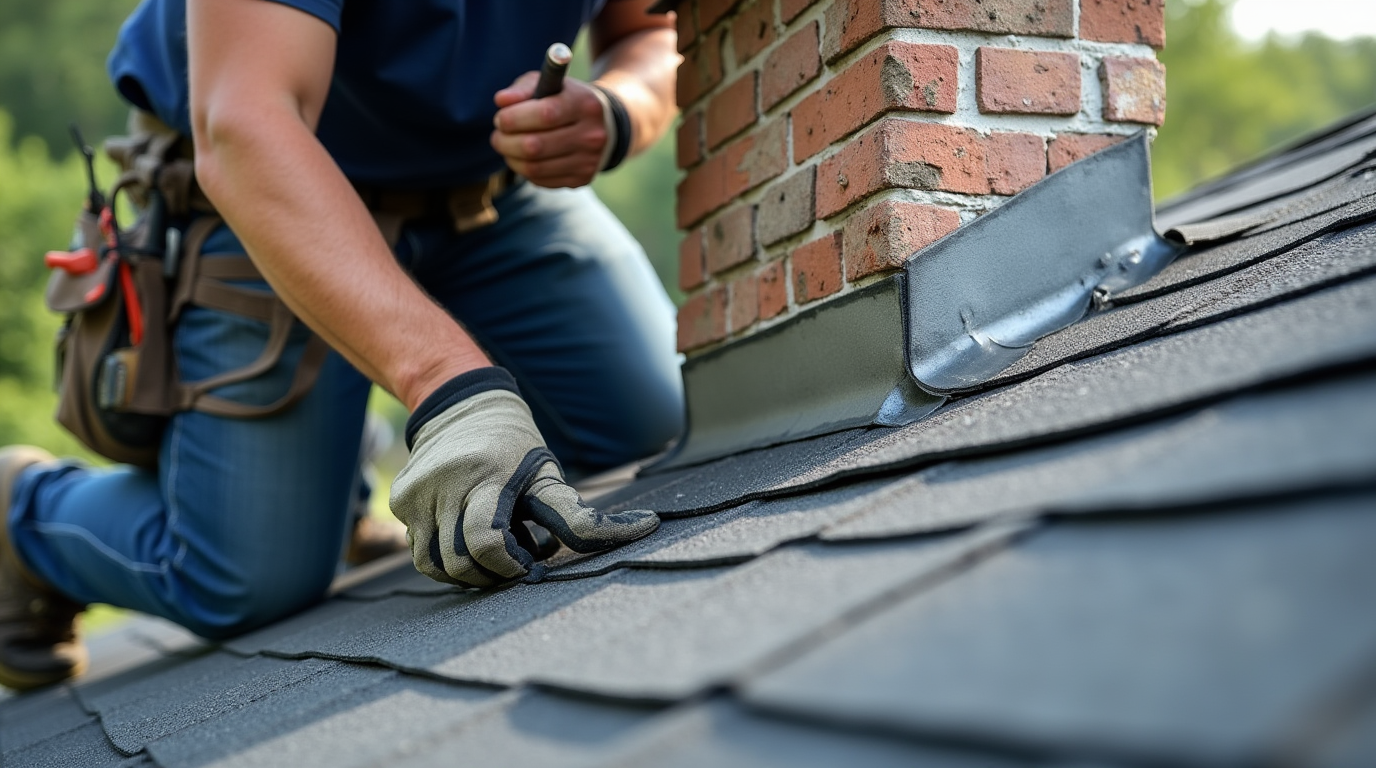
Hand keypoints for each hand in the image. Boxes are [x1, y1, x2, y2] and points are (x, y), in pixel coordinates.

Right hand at [389, 369, 658, 586]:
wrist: (460, 407)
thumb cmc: (515, 449)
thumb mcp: (548, 474)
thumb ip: (576, 513)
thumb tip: (644, 529)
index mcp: (488, 475)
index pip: (488, 541)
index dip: (511, 566)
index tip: (532, 567)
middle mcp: (447, 483)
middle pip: (464, 561)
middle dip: (494, 574)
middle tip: (517, 563)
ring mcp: (417, 493)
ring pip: (437, 565)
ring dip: (470, 572)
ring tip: (494, 551)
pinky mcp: (399, 500)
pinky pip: (420, 552)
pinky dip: (447, 558)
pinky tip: (468, 538)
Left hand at [490, 71, 608, 188]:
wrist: (603, 126)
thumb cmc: (565, 100)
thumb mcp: (548, 83)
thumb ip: (523, 88)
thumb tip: (501, 101)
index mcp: (584, 104)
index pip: (544, 114)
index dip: (513, 119)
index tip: (500, 119)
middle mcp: (592, 135)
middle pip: (535, 146)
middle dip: (505, 142)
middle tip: (497, 136)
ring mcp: (589, 160)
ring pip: (534, 168)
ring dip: (511, 158)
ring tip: (506, 146)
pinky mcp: (582, 179)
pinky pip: (541, 180)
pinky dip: (524, 170)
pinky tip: (523, 158)